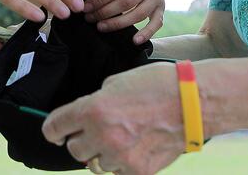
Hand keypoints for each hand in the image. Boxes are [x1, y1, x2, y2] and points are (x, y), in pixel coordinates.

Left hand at [42, 63, 183, 174]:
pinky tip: (136, 147)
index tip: (57, 132)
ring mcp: (121, 156)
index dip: (53, 130)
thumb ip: (96, 102)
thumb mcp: (117, 82)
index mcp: (93, 109)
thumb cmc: (157, 84)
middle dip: (82, 140)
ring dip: (103, 153)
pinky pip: (118, 171)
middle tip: (97, 131)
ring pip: (96, 164)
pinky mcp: (138, 171)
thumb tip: (85, 117)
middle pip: (74, 150)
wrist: (194, 101)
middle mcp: (102, 135)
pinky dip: (123, 162)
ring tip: (123, 137)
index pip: (54, 128)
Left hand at [84, 0, 164, 43]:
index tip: (86, 7)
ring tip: (101, 27)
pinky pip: (157, 23)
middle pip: (127, 1)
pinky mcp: (162, 7)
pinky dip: (147, 33)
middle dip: (106, 12)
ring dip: (118, 23)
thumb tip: (88, 1)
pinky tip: (134, 41)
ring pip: (139, 14)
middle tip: (90, 18)